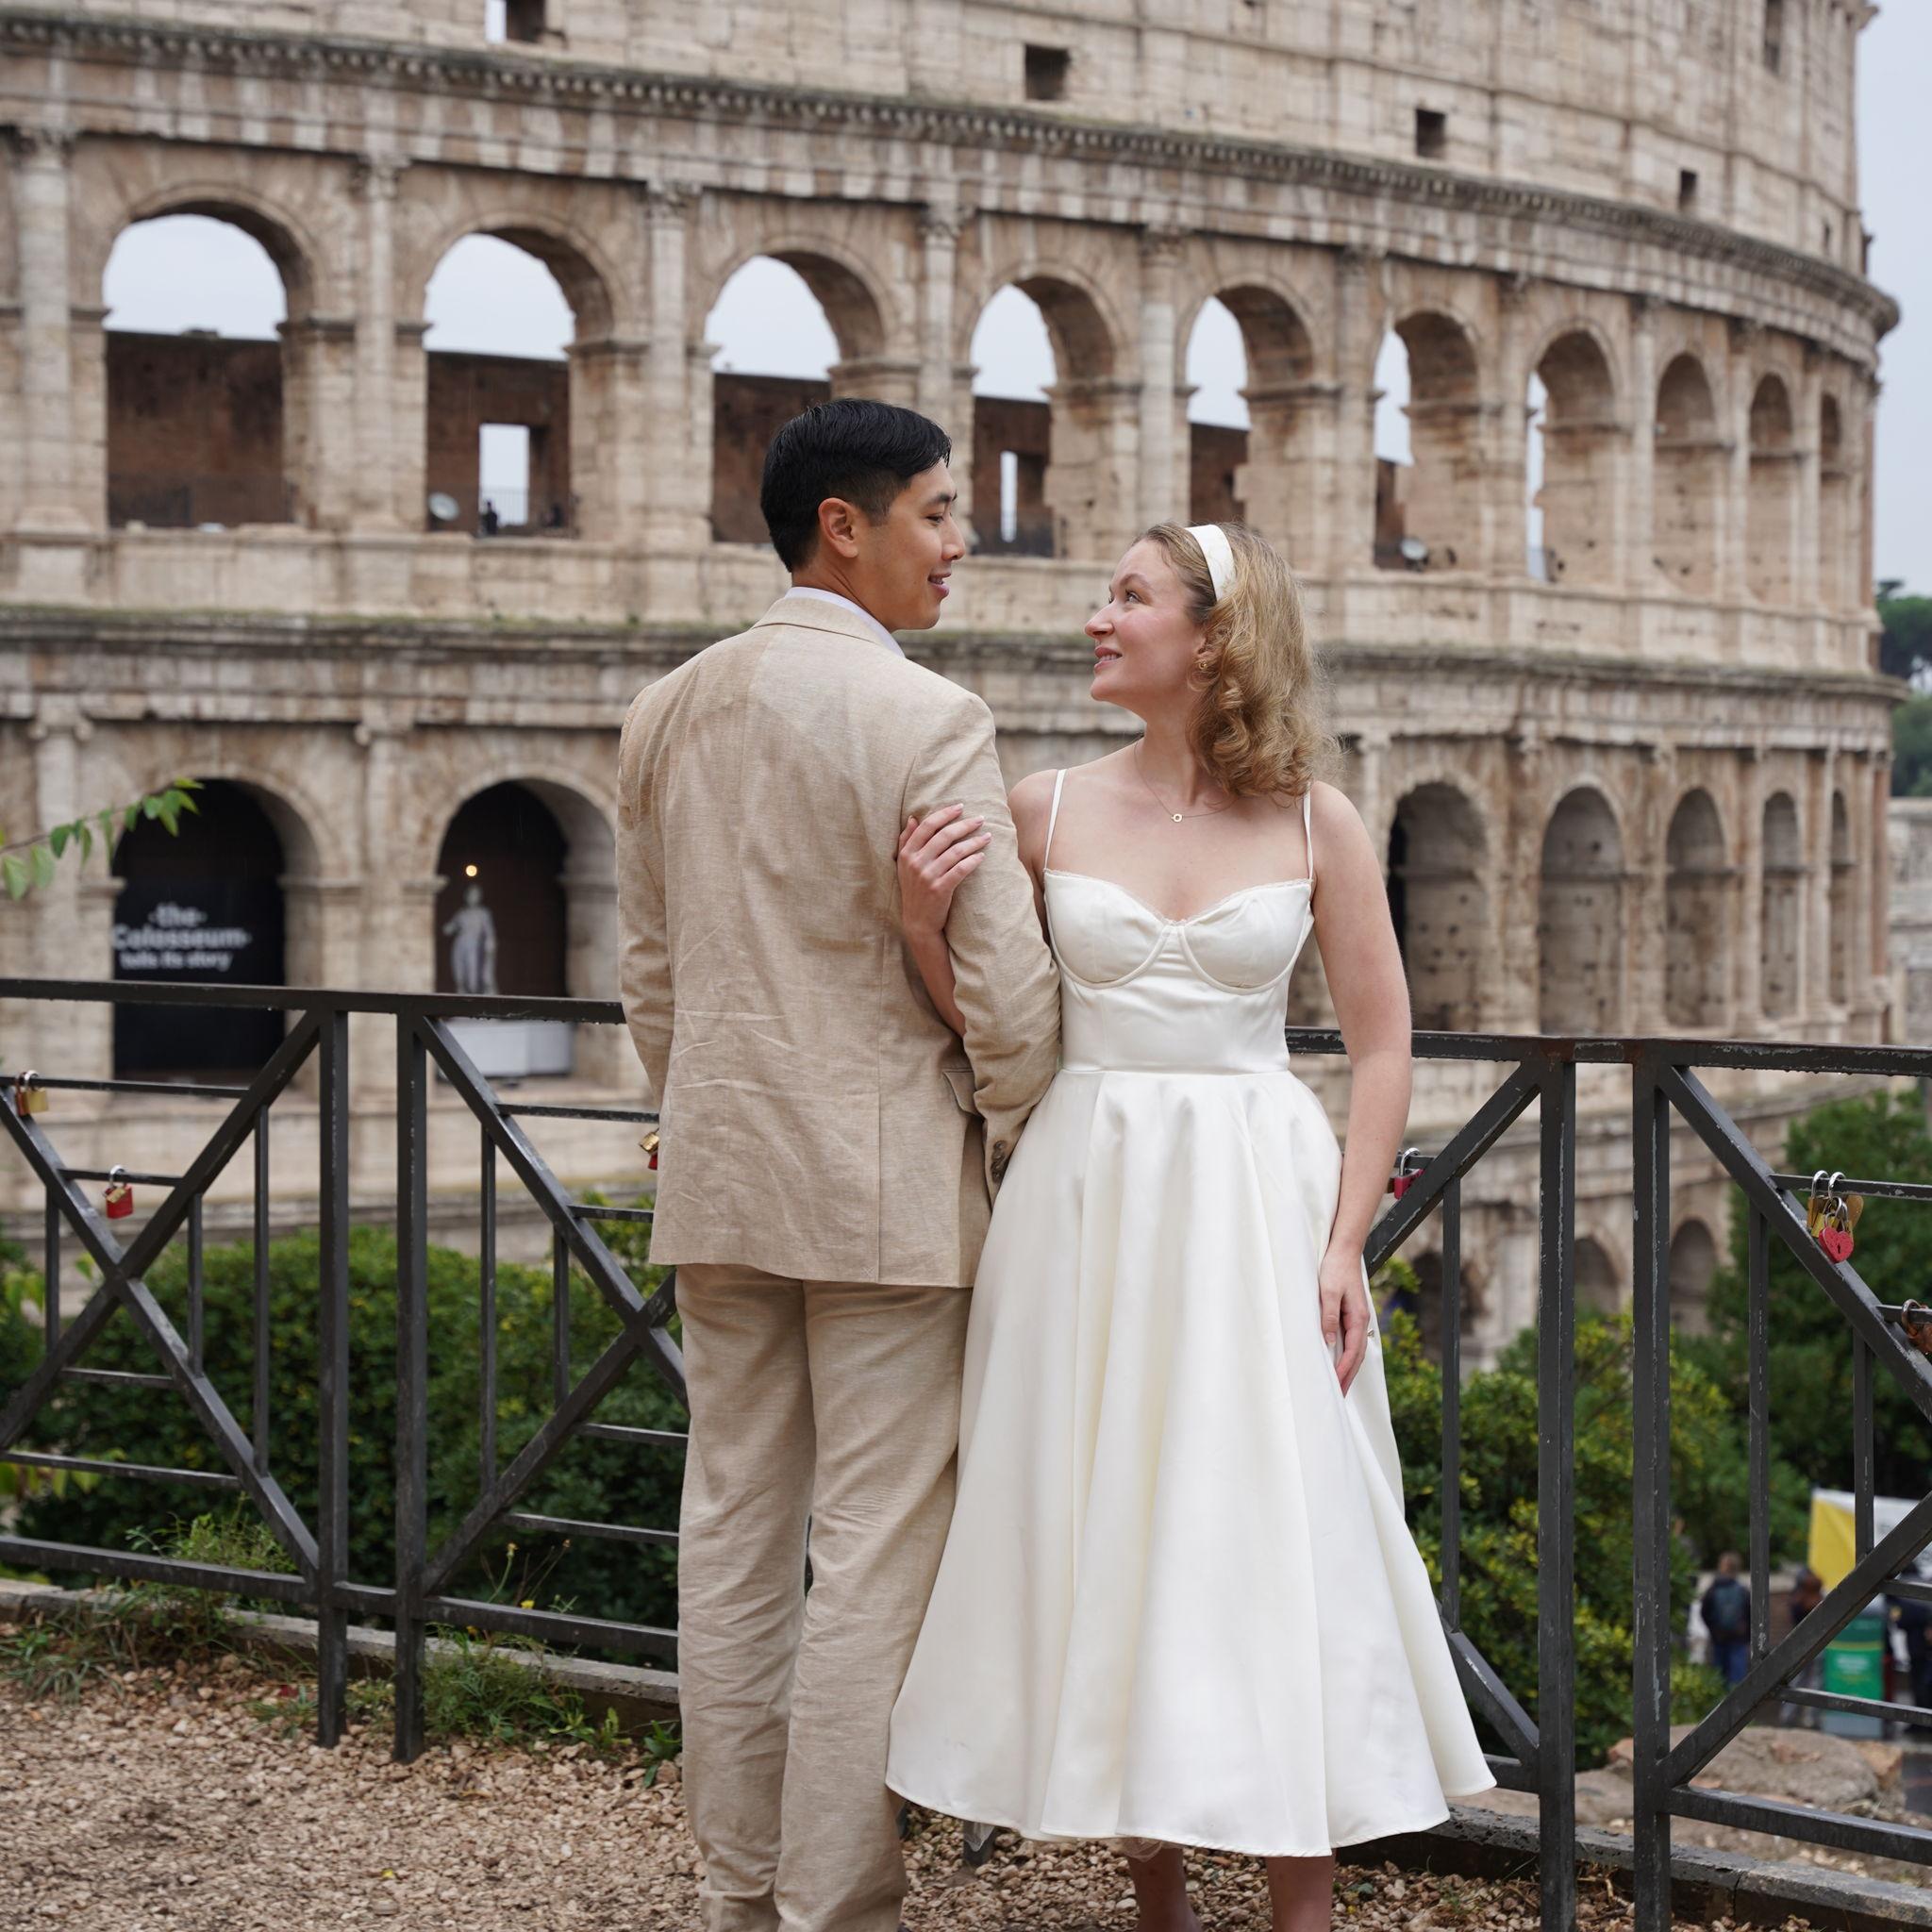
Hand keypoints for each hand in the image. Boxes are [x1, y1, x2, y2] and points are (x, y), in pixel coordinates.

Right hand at [897, 804, 989, 939]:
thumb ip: (906, 841)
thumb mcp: (903, 865)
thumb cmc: (914, 890)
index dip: (945, 814)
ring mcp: (928, 876)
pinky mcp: (940, 889)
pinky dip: (973, 861)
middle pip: (944, 836)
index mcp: (907, 853)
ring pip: (955, 852)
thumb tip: (912, 817)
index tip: (961, 807)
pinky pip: (961, 869)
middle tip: (981, 819)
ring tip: (987, 837)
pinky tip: (982, 856)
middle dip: (965, 824)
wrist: (918, 921)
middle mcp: (916, 863)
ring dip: (974, 842)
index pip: (927, 826)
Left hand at [1319, 1244, 1371, 1395]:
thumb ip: (1329, 1316)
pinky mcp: (1352, 1315)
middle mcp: (1361, 1321)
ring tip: (1340, 1386)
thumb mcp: (1329, 1292)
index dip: (1344, 1369)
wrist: (1344, 1251)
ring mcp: (1358, 1319)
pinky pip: (1351, 1342)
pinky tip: (1341, 1363)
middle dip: (1348, 1377)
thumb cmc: (1335, 1269)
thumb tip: (1329, 1342)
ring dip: (1348, 1369)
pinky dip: (1347, 1357)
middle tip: (1339, 1397)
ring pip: (1356, 1350)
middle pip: (1357, 1356)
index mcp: (1358, 1318)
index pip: (1353, 1351)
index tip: (1335, 1384)